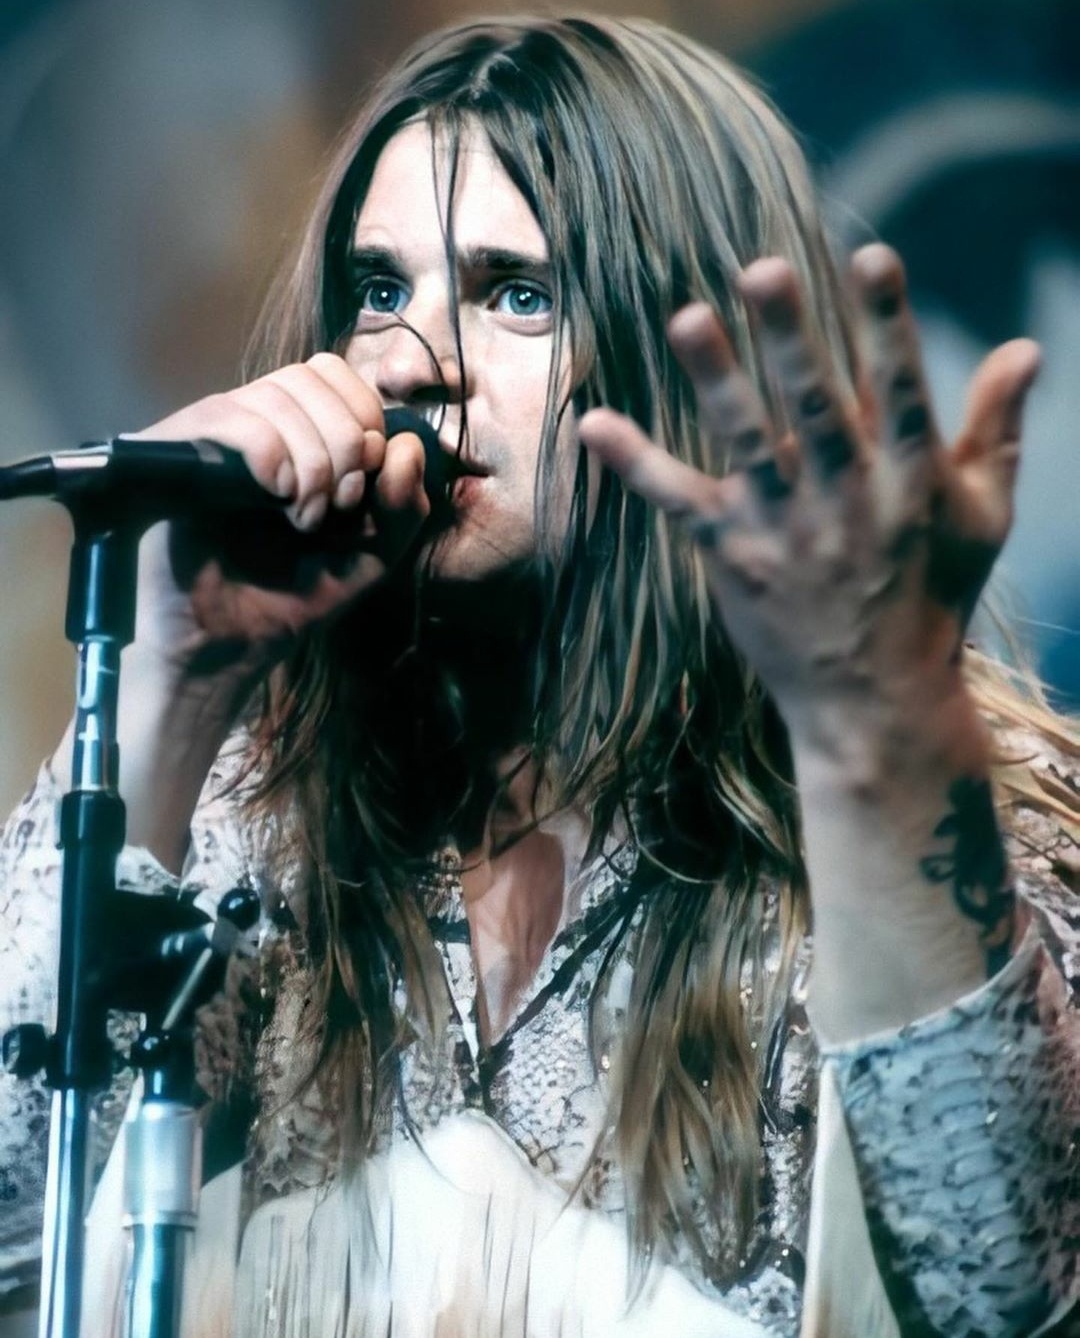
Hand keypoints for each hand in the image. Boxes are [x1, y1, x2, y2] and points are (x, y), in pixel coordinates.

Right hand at [127, 352, 430, 678]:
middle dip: (346, 442)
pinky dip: (273, 455)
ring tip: (304, 519)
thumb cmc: (292, 597)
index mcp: (295, 432)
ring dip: (312, 460)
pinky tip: (277, 499)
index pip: (334, 374)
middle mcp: (250, 421)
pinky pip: (232, 418)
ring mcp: (211, 434)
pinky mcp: (174, 452)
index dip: (364, 416)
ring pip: (277, 396)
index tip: (366, 483)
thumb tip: (406, 445)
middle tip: (338, 506)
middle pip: (312, 377)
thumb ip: (403, 504)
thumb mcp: (372, 554)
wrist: (228, 646)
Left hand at [580, 245, 1039, 750]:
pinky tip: (594, 422)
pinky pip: (680, 505)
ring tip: (687, 316)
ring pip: (747, 444)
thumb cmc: (933, 596)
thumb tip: (1026, 346)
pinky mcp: (733, 557)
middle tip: (763, 269)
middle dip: (791, 338)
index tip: (870, 256)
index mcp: (912, 481)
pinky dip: (637, 465)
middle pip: (816, 406)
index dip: (887, 323)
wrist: (875, 701)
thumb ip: (995, 430)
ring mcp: (786, 529)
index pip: (902, 388)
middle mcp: (848, 498)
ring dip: (717, 380)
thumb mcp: (982, 518)